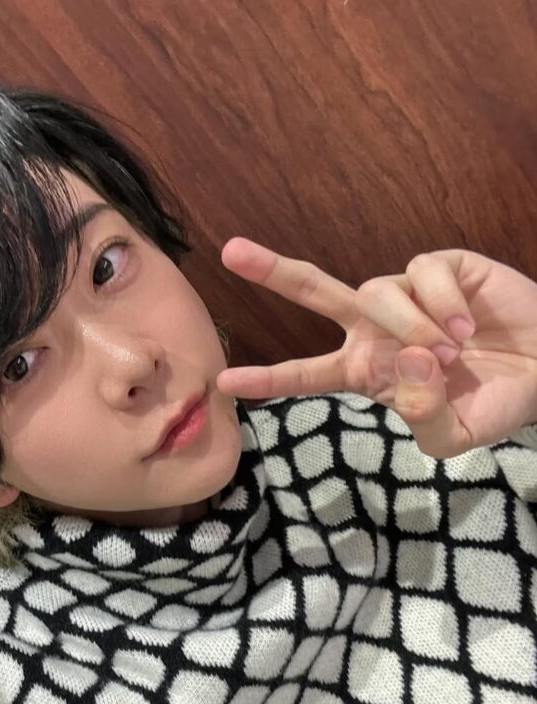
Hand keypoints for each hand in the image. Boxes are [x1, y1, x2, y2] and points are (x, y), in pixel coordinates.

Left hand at [216, 241, 536, 456]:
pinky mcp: (442, 268)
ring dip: (408, 324)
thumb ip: (422, 416)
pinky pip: (423, 272)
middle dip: (274, 272)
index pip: (307, 375)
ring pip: (374, 292)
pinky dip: (442, 301)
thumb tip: (406, 363)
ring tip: (449, 351)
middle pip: (317, 292)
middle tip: (231, 252)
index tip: (225, 382)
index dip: (268, 379)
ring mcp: (407, 295)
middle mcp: (376, 329)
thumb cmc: (493, 406)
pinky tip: (468, 323)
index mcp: (367, 372)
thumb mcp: (453, 436)